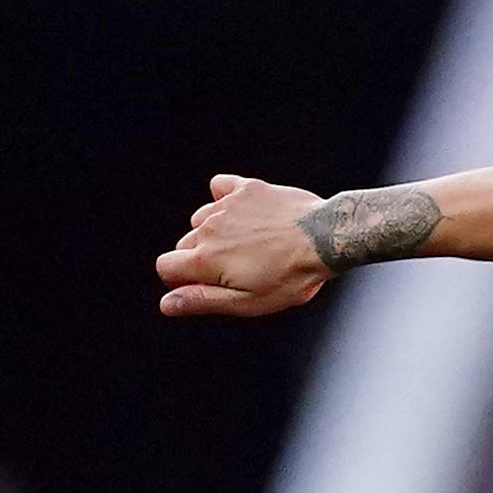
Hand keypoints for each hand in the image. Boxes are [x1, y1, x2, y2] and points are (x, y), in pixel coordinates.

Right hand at [156, 174, 331, 316]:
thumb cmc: (291, 276)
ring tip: (250, 244)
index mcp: (205, 259)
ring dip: (216, 231)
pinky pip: (220, 188)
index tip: (206, 284)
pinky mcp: (247, 189)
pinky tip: (245, 213)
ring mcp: (227, 206)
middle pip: (185, 244)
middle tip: (241, 268)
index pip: (165, 266)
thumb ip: (202, 300)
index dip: (180, 280)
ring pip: (202, 219)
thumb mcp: (248, 301)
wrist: (326, 238)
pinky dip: (225, 199)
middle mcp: (208, 228)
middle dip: (203, 258)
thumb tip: (167, 304)